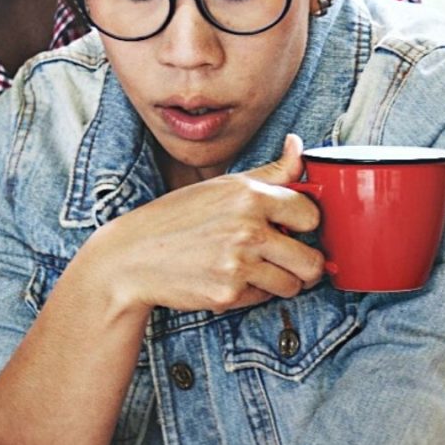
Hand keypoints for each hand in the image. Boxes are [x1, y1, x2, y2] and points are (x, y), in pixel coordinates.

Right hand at [67, 134, 326, 315]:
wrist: (132, 258)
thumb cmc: (177, 218)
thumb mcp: (221, 186)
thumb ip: (269, 172)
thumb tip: (298, 146)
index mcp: (249, 195)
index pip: (311, 214)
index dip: (307, 224)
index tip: (296, 228)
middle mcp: (248, 228)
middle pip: (312, 260)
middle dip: (306, 263)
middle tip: (292, 259)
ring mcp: (239, 263)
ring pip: (293, 285)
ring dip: (282, 281)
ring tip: (258, 268)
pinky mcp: (228, 293)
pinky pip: (263, 298)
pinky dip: (254, 293)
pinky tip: (231, 278)